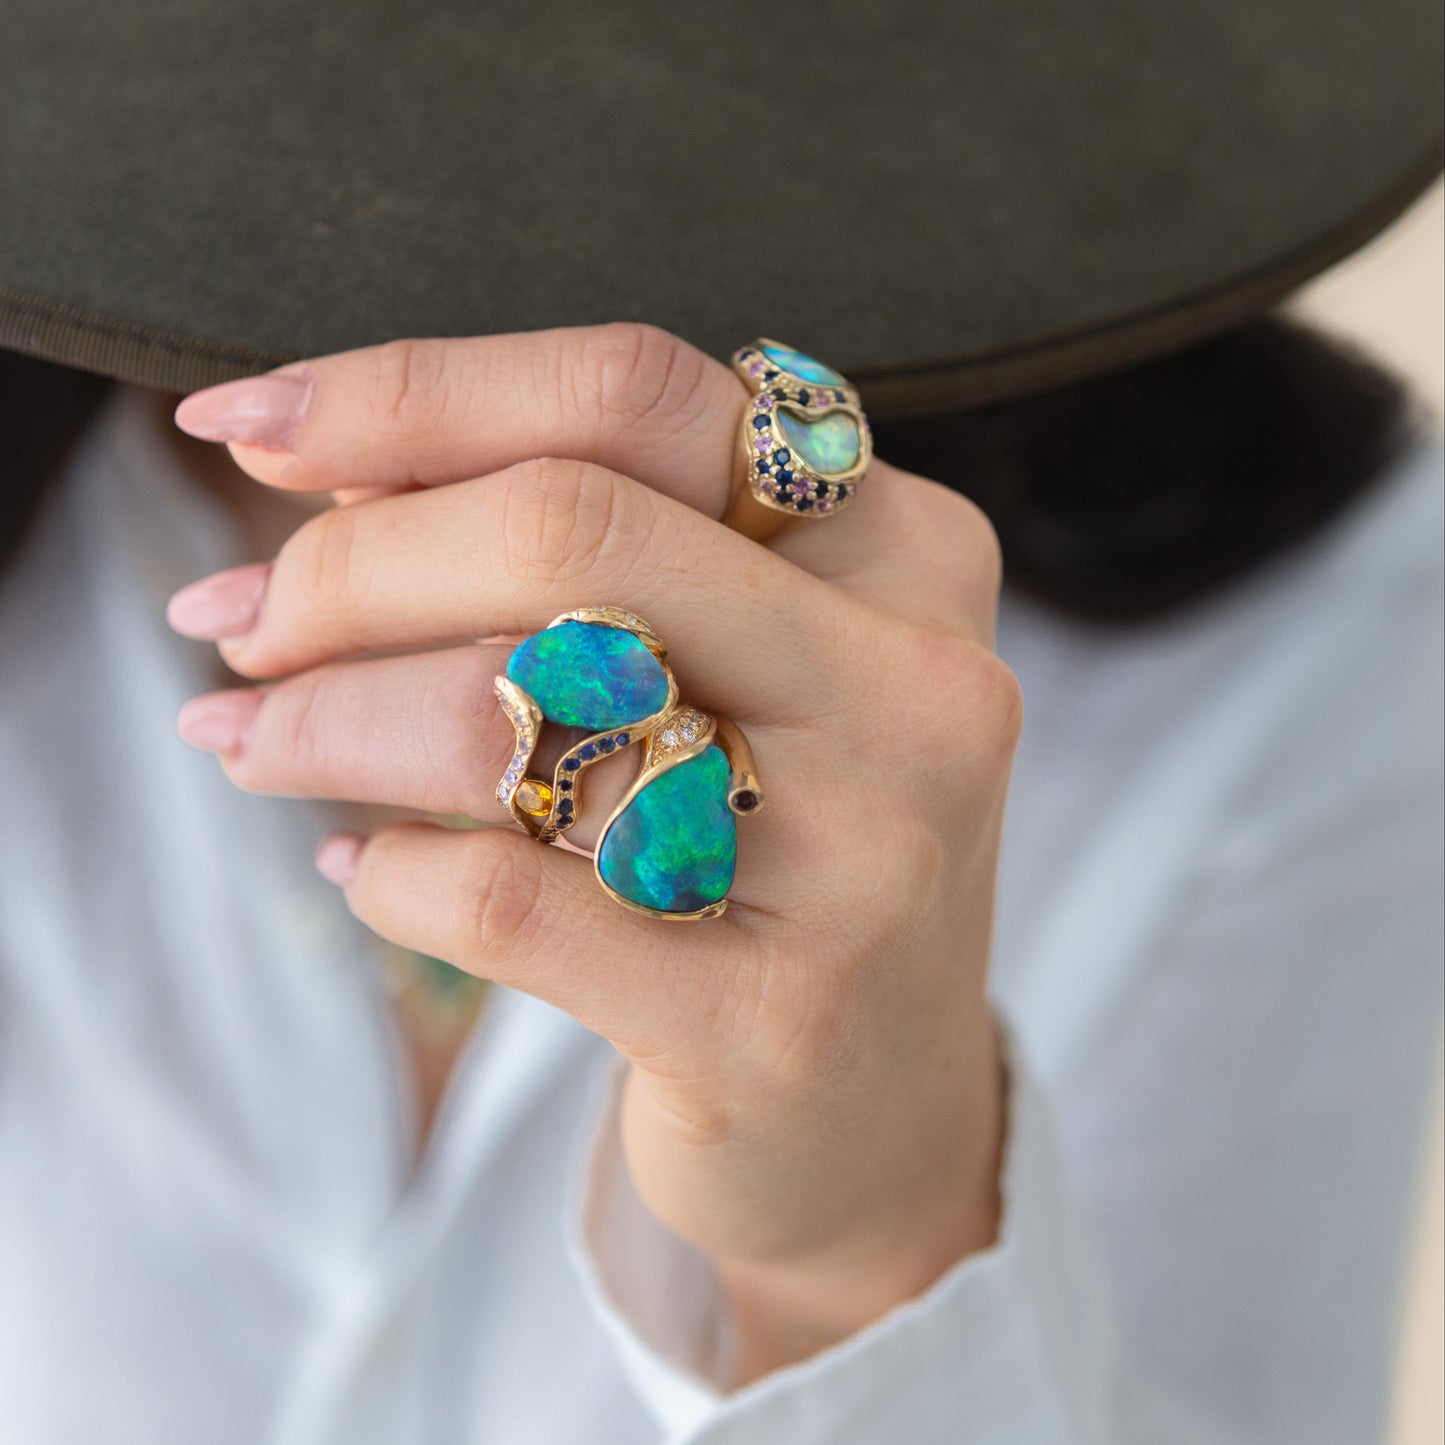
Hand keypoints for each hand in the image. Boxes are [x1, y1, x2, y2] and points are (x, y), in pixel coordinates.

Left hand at [168, 324, 1018, 1380]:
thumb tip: (325, 466)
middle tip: (237, 618)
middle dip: (348, 562)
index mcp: (903, 553)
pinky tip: (368, 870)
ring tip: (245, 735)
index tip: (252, 422)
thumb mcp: (738, 665)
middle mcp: (912, 684)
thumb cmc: (778, 850)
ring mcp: (864, 854)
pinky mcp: (775, 1017)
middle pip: (566, 528)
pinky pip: (502, 900)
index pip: (637, 400)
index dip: (418, 391)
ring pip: (518, 713)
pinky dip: (390, 873)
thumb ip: (583, 552)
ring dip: (324, 713)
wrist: (878, 1103)